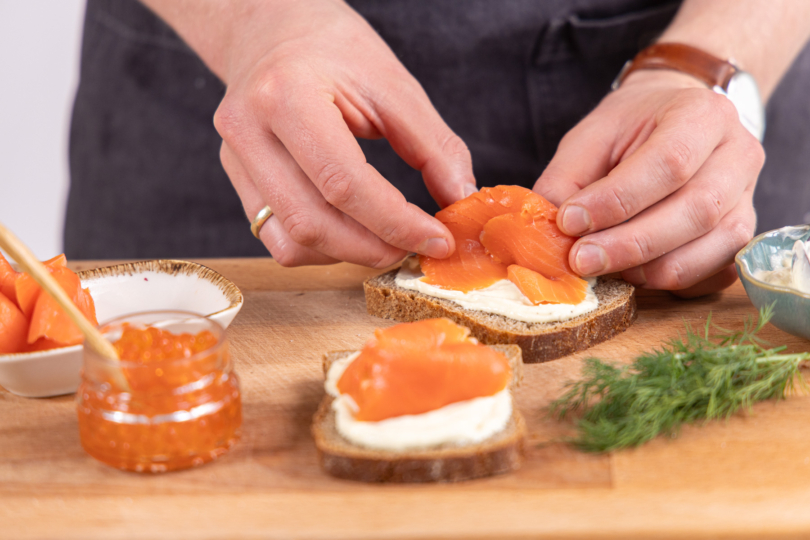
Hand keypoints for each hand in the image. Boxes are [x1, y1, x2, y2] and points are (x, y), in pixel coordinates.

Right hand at [213, 0, 474, 266]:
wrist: (272, 29)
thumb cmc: (334, 49)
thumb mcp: (394, 84)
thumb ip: (434, 146)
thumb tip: (461, 200)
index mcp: (287, 94)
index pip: (343, 183)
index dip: (396, 222)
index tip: (438, 239)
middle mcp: (249, 130)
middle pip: (313, 222)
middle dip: (374, 248)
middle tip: (416, 247)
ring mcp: (234, 159)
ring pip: (291, 242)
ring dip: (348, 254)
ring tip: (387, 239)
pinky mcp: (236, 179)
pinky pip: (277, 239)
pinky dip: (322, 249)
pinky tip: (352, 232)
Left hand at [534, 69, 764, 297]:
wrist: (672, 120)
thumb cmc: (630, 128)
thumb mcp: (590, 137)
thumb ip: (567, 180)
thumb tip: (547, 233)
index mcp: (703, 114)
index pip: (669, 163)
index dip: (617, 200)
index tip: (571, 221)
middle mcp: (738, 155)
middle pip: (696, 210)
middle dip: (631, 244)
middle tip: (582, 261)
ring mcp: (749, 198)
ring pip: (712, 247)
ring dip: (651, 269)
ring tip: (606, 267)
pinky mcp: (743, 236)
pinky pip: (716, 272)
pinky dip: (674, 282)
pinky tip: (636, 274)